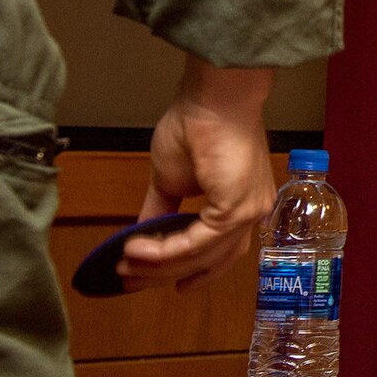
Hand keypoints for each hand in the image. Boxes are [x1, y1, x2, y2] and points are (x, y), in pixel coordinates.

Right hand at [119, 57, 277, 292]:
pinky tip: (138, 250)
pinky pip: (195, 243)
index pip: (216, 252)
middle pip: (208, 261)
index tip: (148, 278)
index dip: (182, 270)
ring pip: (200, 257)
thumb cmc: (198, 124)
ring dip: (158, 266)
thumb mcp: (171, 179)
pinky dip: (164, 251)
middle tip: (129, 280)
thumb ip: (162, 211)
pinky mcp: (236, 210)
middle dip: (164, 274)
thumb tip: (142, 236)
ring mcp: (248, 212)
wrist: (214, 97)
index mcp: (241, 204)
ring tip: (125, 265)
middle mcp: (251, 212)